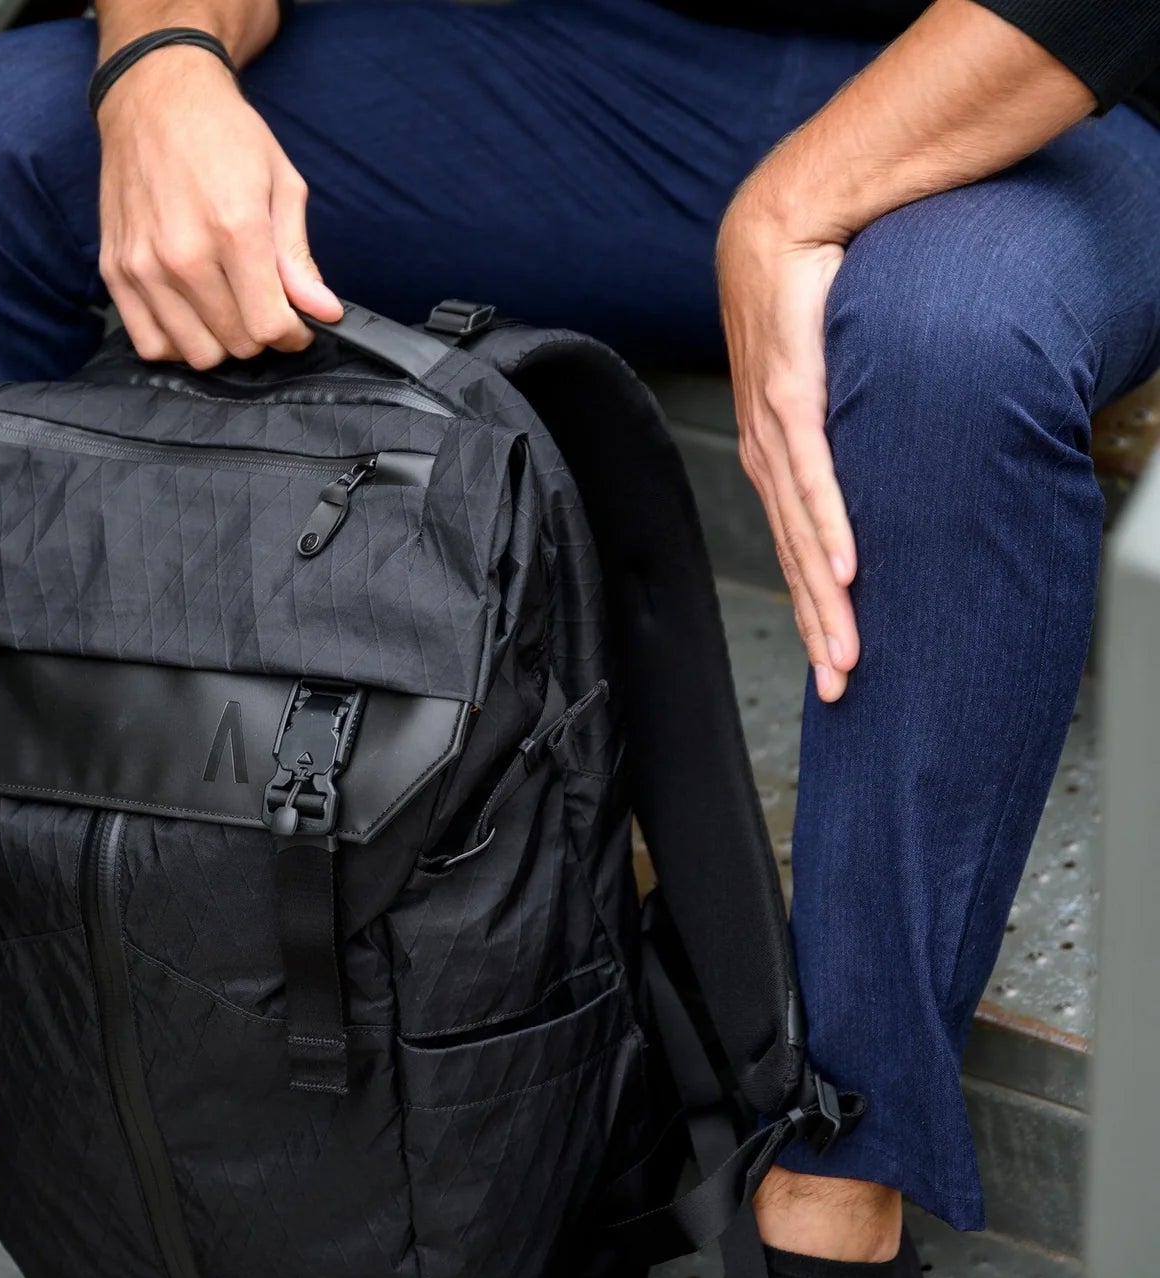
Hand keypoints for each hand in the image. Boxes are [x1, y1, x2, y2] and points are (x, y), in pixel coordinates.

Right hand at [97, 46, 342, 366]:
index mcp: (234, 228)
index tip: (297, 324)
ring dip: (221, 341)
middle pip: (237, 344)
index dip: (293, 334)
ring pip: (197, 353)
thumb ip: (299, 258)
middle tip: (261, 303)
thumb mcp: (281, 185)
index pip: (269, 325)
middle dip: (260, 333)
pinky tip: (192, 316)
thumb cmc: (224, 135)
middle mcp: (184, 254)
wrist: (154, 96)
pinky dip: (177, 342)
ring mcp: (144, 266)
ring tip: (227, 307)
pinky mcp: (115, 271)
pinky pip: (151, 344)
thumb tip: (324, 312)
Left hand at [717, 179, 856, 701]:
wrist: (788, 222)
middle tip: (843, 688)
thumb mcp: (829, 380)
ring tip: (849, 652)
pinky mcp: (793, 398)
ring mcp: (775, 430)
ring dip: (826, 599)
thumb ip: (845, 429)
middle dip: (819, 630)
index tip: (835, 663)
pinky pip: (814, 475)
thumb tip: (878, 467)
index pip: (795, 550)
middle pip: (796, 561)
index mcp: (773, 456)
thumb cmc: (809, 301)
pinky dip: (830, 525)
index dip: (812, 612)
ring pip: (802, 533)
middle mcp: (766, 454)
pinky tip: (846, 570)